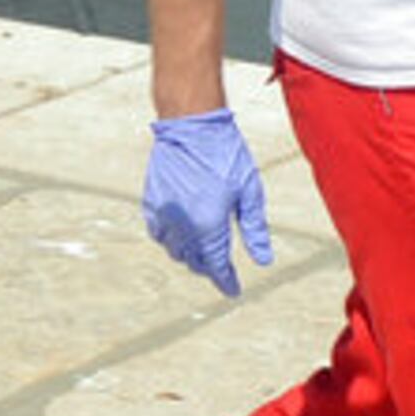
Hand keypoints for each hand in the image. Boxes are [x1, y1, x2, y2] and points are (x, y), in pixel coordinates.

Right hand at [144, 108, 273, 297]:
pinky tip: (181, 234)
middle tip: (221, 267)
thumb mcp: (250, 192)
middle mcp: (183, 225)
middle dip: (209, 267)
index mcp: (209, 225)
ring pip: (174, 250)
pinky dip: (169, 240)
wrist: (191, 125)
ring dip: (189, 255)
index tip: (233, 290)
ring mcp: (164, 213)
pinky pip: (158, 233)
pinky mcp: (151, 201)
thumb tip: (263, 261)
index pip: (217, 266)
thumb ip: (255, 230)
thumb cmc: (226, 155)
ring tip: (203, 250)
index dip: (226, 281)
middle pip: (194, 261)